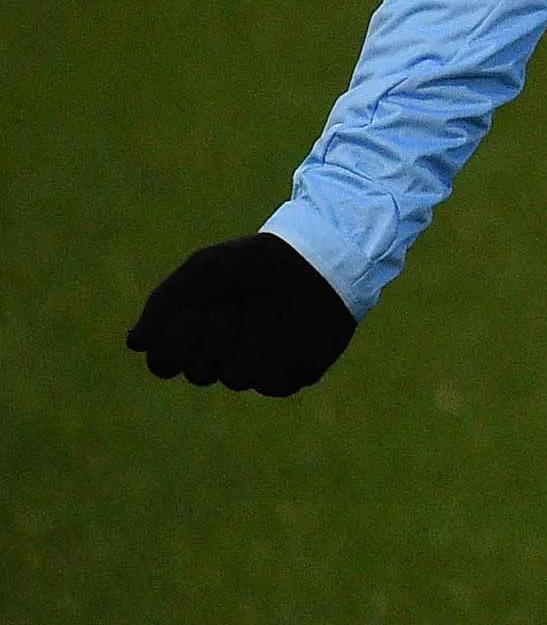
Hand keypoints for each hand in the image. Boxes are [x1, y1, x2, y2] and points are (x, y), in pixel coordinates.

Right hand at [126, 233, 356, 395]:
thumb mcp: (204, 270)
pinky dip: (279, 353)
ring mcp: (258, 367)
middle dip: (217, 338)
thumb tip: (134, 344)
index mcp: (196, 333)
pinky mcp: (293, 373)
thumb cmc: (257, 261)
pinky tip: (292, 330)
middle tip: (236, 307)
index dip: (173, 346)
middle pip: (199, 374)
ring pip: (236, 379)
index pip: (164, 364)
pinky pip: (274, 383)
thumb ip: (164, 303)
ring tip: (270, 312)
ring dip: (251, 341)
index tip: (190, 315)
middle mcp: (223, 355)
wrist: (318, 257)